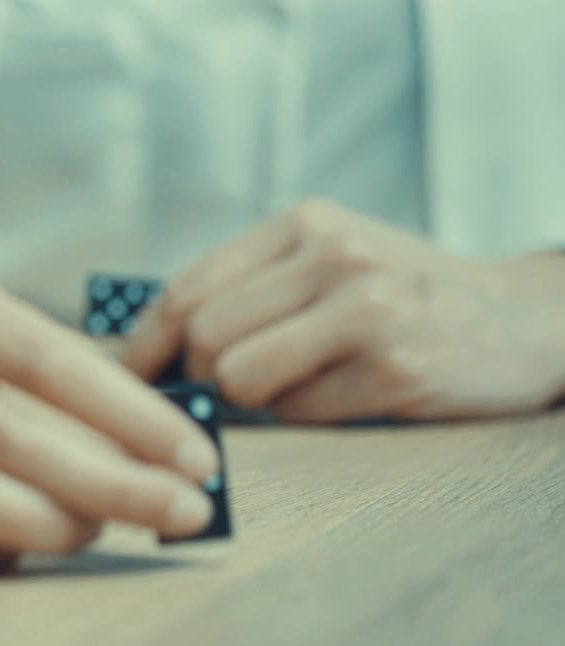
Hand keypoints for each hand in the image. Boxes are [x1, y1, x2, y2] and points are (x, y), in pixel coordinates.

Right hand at [0, 270, 220, 569]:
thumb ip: (79, 403)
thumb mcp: (3, 360)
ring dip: (47, 520)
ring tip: (103, 532)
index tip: (200, 459)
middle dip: (109, 479)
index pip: (49, 357)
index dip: (132, 414)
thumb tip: (174, 465)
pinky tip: (33, 543)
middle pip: (8, 427)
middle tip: (183, 513)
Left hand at [123, 200, 564, 421]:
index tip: (126, 380)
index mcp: (303, 224)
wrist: (522, 319)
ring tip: (292, 386)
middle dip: (198, 376)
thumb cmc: (403, 296)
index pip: (186, 288)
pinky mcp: (394, 367)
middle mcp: (332, 255)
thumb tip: (146, 354)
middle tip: (223, 391)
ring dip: (249, 401)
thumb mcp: (328, 262)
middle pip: (202, 334)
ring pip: (237, 375)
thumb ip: (248, 290)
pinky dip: (301, 417)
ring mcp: (366, 308)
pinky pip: (295, 412)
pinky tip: (342, 395)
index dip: (144, 345)